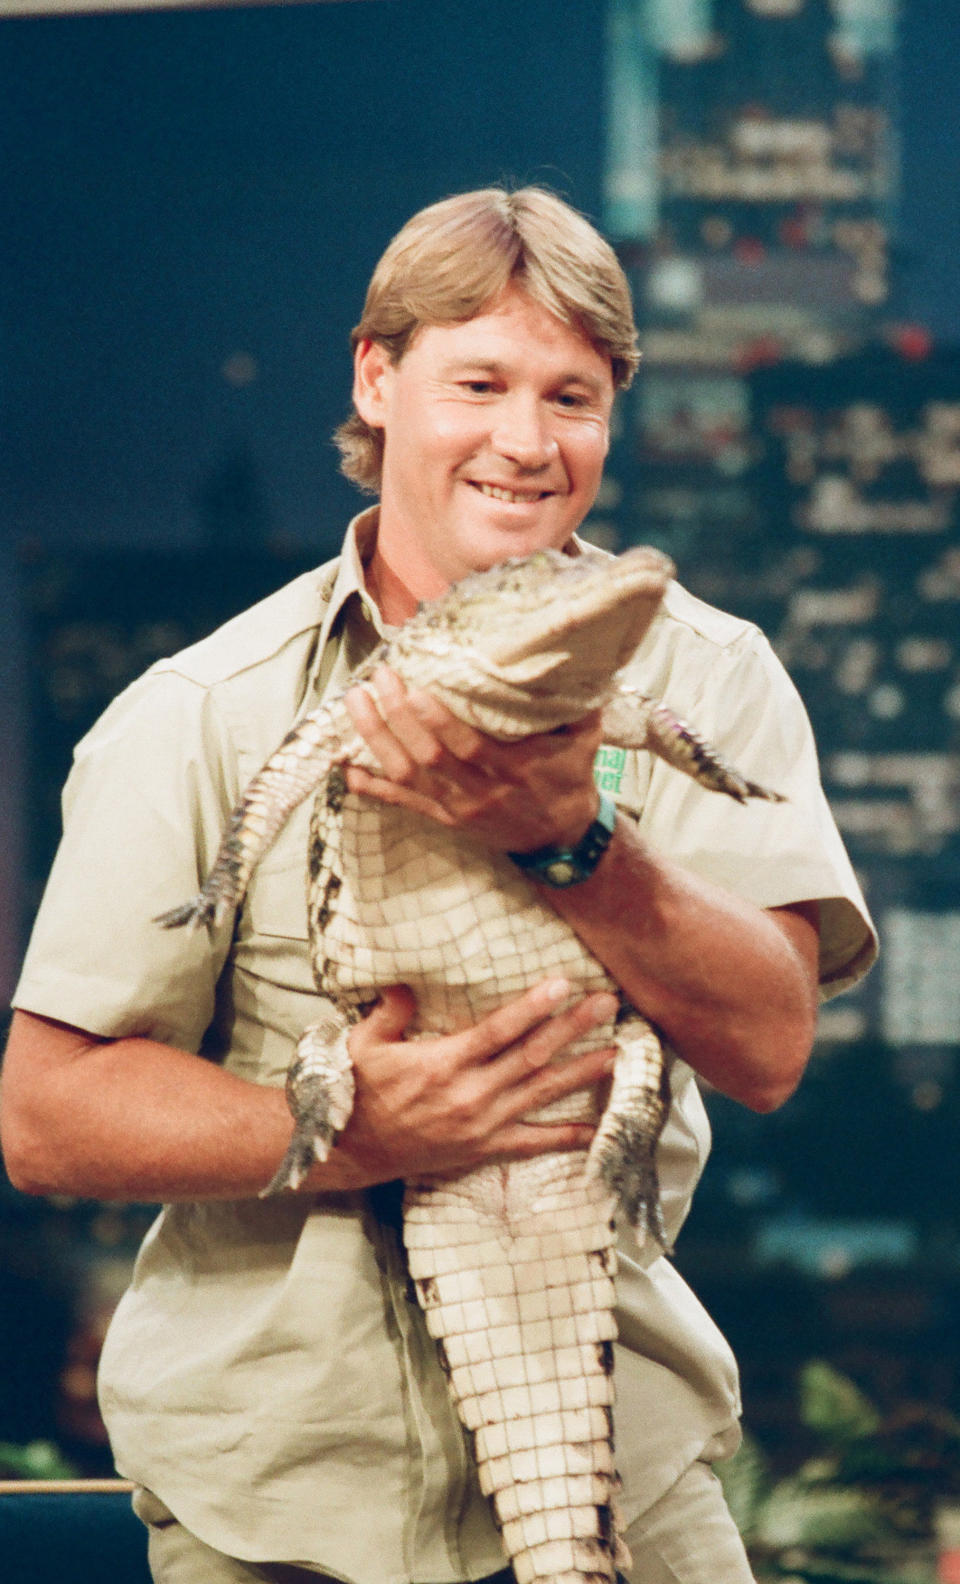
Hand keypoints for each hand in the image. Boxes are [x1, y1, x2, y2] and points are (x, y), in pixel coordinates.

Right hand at [317, 978, 618, 1189]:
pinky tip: (597, 1128)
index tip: (563, 985)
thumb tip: (405, 982)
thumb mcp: (363, 1043)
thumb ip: (390, 1011)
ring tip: (614, 1053)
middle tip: (607, 1005)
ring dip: (580, 1072)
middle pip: (532, 1056)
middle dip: (572, 1029)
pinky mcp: (483, 1149)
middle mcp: (469, 1095)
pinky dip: (567, 1137)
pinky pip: (532, 1143)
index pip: (499, 1031)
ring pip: (540, 1093)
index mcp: (443, 1064)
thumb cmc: (356, 1092)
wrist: (349, 1150)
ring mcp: (480, 1125)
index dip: (533, 1007)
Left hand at [343, 666, 602, 851]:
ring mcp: (458, 808)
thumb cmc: (569, 777)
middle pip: (430, 758)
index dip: (438, 723)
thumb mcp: (584, 740)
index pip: (470, 748)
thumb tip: (576, 654)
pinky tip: (345, 766)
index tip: (416, 690)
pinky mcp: (444, 819)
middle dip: (398, 718)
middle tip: (379, 680)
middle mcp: (481, 792)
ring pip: (408, 777)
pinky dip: (372, 786)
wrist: (562, 837)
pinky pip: (402, 803)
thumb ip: (576, 702)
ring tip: (356, 703)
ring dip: (377, 740)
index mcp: (516, 770)